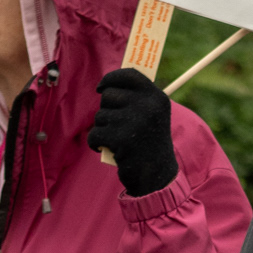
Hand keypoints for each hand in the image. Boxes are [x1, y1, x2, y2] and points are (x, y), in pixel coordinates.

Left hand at [88, 68, 177, 195]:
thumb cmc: (149, 145)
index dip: (111, 78)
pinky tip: (105, 149)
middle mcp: (147, 106)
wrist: (156, 177)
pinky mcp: (120, 138)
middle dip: (106, 111)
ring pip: (100, 116)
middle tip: (117, 127)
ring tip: (117, 141)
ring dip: (102, 129)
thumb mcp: (152, 116)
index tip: (101, 87)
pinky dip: (95, 143)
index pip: (129, 74)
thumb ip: (136, 99)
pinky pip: (94, 134)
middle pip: (108, 96)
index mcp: (157, 98)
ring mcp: (134, 122)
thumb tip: (107, 84)